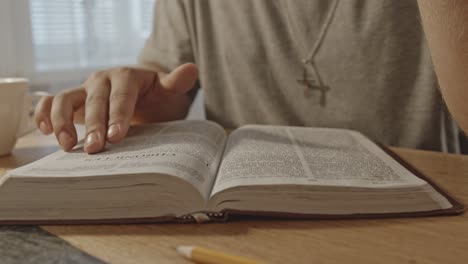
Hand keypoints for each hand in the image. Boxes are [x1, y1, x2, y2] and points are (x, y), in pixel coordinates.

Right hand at [34, 63, 197, 153]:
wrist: (144, 96)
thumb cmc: (157, 97)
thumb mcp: (169, 91)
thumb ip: (177, 83)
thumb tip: (192, 69)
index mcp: (127, 76)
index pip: (121, 96)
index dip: (118, 115)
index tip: (117, 136)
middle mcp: (102, 80)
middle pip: (94, 100)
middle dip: (93, 125)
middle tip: (95, 149)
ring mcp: (85, 90)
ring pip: (65, 98)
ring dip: (62, 121)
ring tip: (68, 146)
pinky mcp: (74, 101)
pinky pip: (51, 102)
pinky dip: (44, 113)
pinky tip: (46, 132)